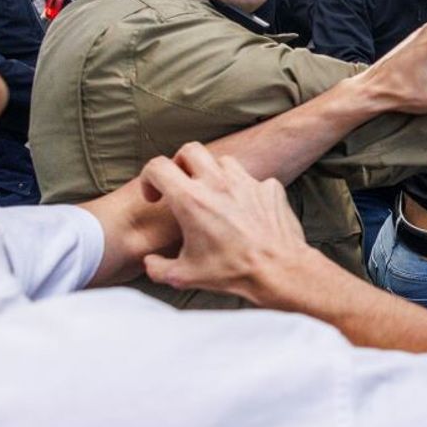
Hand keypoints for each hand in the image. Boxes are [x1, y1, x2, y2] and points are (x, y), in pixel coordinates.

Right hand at [139, 143, 318, 307]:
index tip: (155, 197)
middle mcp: (219, 184)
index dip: (148, 178)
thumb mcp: (184, 276)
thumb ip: (157, 267)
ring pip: (224, 161)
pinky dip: (245, 190)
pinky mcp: (270, 188)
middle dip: (180, 164)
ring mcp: (247, 183)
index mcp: (191, 200)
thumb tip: (150, 262)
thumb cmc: (233, 272)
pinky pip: (253, 179)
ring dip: (213, 174)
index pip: (158, 167)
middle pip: (190, 150)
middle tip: (181, 185)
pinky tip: (244, 209)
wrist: (279, 270)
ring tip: (213, 196)